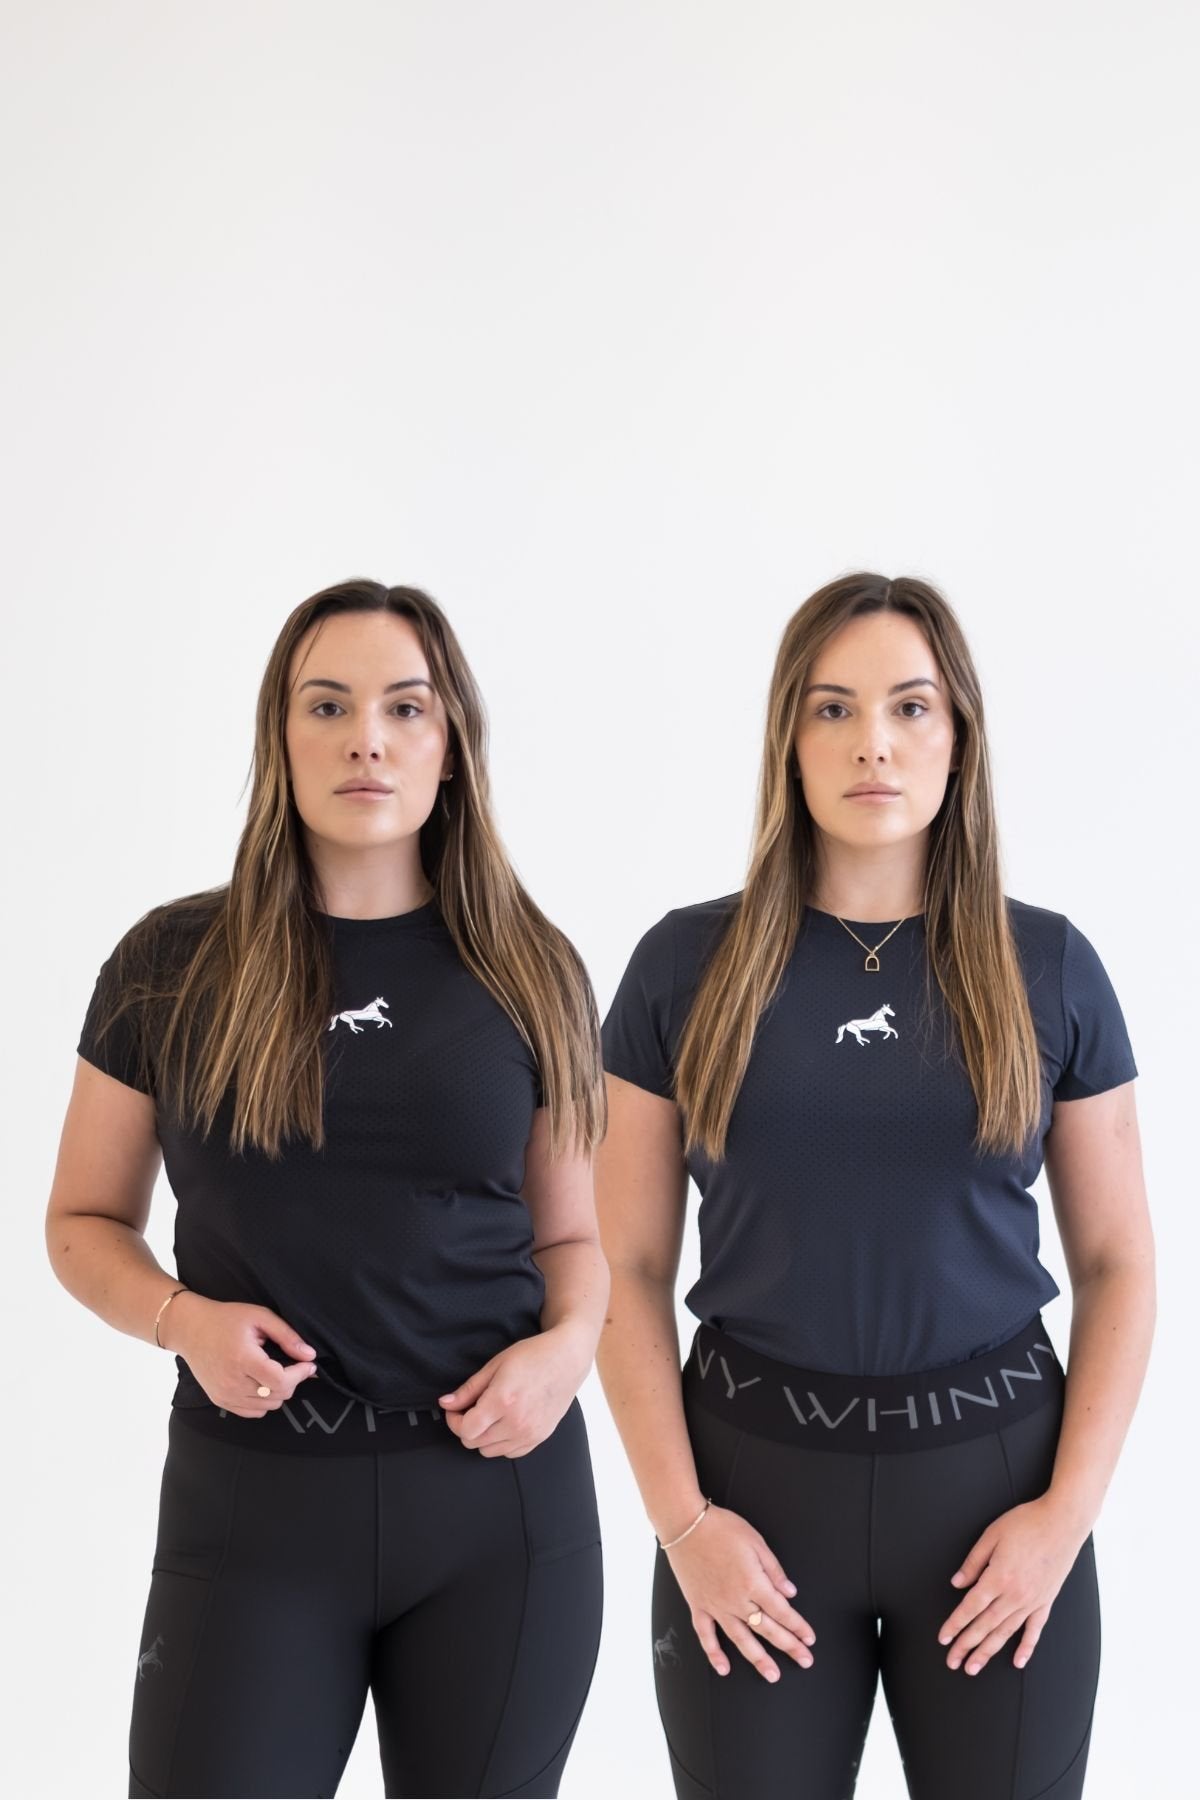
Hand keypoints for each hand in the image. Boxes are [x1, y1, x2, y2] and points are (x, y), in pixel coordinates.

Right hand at [160, 1293, 319, 1416]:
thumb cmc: (226, 1319)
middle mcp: (232, 1382)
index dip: (300, 1374)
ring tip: (277, 1372)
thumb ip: (287, 1335)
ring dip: (279, 1392)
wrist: (190, 1329)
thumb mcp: (260, 1316)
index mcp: (243, 1359)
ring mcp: (224, 1394)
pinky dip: (263, 1402)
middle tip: (294, 1365)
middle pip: (276, 1396)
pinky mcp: (220, 1401)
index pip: (280, 1381)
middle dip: (292, 1381)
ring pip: (267, 1407)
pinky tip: (263, 1383)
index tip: (308, 1364)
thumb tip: (309, 1355)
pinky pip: (252, 1412)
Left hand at [437, 1322, 592, 1457]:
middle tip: (471, 1409)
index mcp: (502, 1401)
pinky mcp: (539, 1438)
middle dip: (466, 1427)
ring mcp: (529, 1433)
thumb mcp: (495, 1365)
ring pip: (489, 1451)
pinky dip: (501, 1442)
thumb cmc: (533, 1356)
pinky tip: (505, 1422)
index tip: (455, 1410)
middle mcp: (516, 1422)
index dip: (454, 1420)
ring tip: (490, 1414)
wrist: (567, 1359)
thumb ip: (468, 1389)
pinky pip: (510, 1453)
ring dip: (483, 1436)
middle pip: (474, 1443)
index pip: (465, 1430)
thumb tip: (446, 1403)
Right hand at [663, 1502, 815, 1682]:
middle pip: (767, 1629)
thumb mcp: (756, 1541)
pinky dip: (714, 1653)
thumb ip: (774, 1570)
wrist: (685, 1524)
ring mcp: (715, 1606)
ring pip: (741, 1639)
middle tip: (805, 1660)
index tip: (809, 1638)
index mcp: (753, 1583)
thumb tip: (789, 1593)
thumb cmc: (721, 1528)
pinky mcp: (698, 1605)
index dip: (798, 1626)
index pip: (782, 1612)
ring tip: (773, 1675)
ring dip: (759, 1659)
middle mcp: (736, 1601)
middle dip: (789, 1646)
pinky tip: (723, 1668)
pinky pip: (706, 1635)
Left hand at [937, 1494, 1091, 1674]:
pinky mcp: (1046, 1601)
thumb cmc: (1026, 1523)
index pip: (970, 1608)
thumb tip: (957, 1584)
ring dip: (988, 1651)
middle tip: (952, 1662)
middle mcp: (1015, 1595)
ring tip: (974, 1667)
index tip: (943, 1639)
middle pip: (985, 1626)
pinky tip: (1018, 1662)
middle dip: (966, 1645)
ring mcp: (1032, 1601)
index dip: (955, 1625)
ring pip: (1006, 1632)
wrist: (1062, 1521)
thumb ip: (973, 1562)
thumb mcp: (991, 1535)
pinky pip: (1035, 1630)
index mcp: (998, 1577)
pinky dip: (1026, 1647)